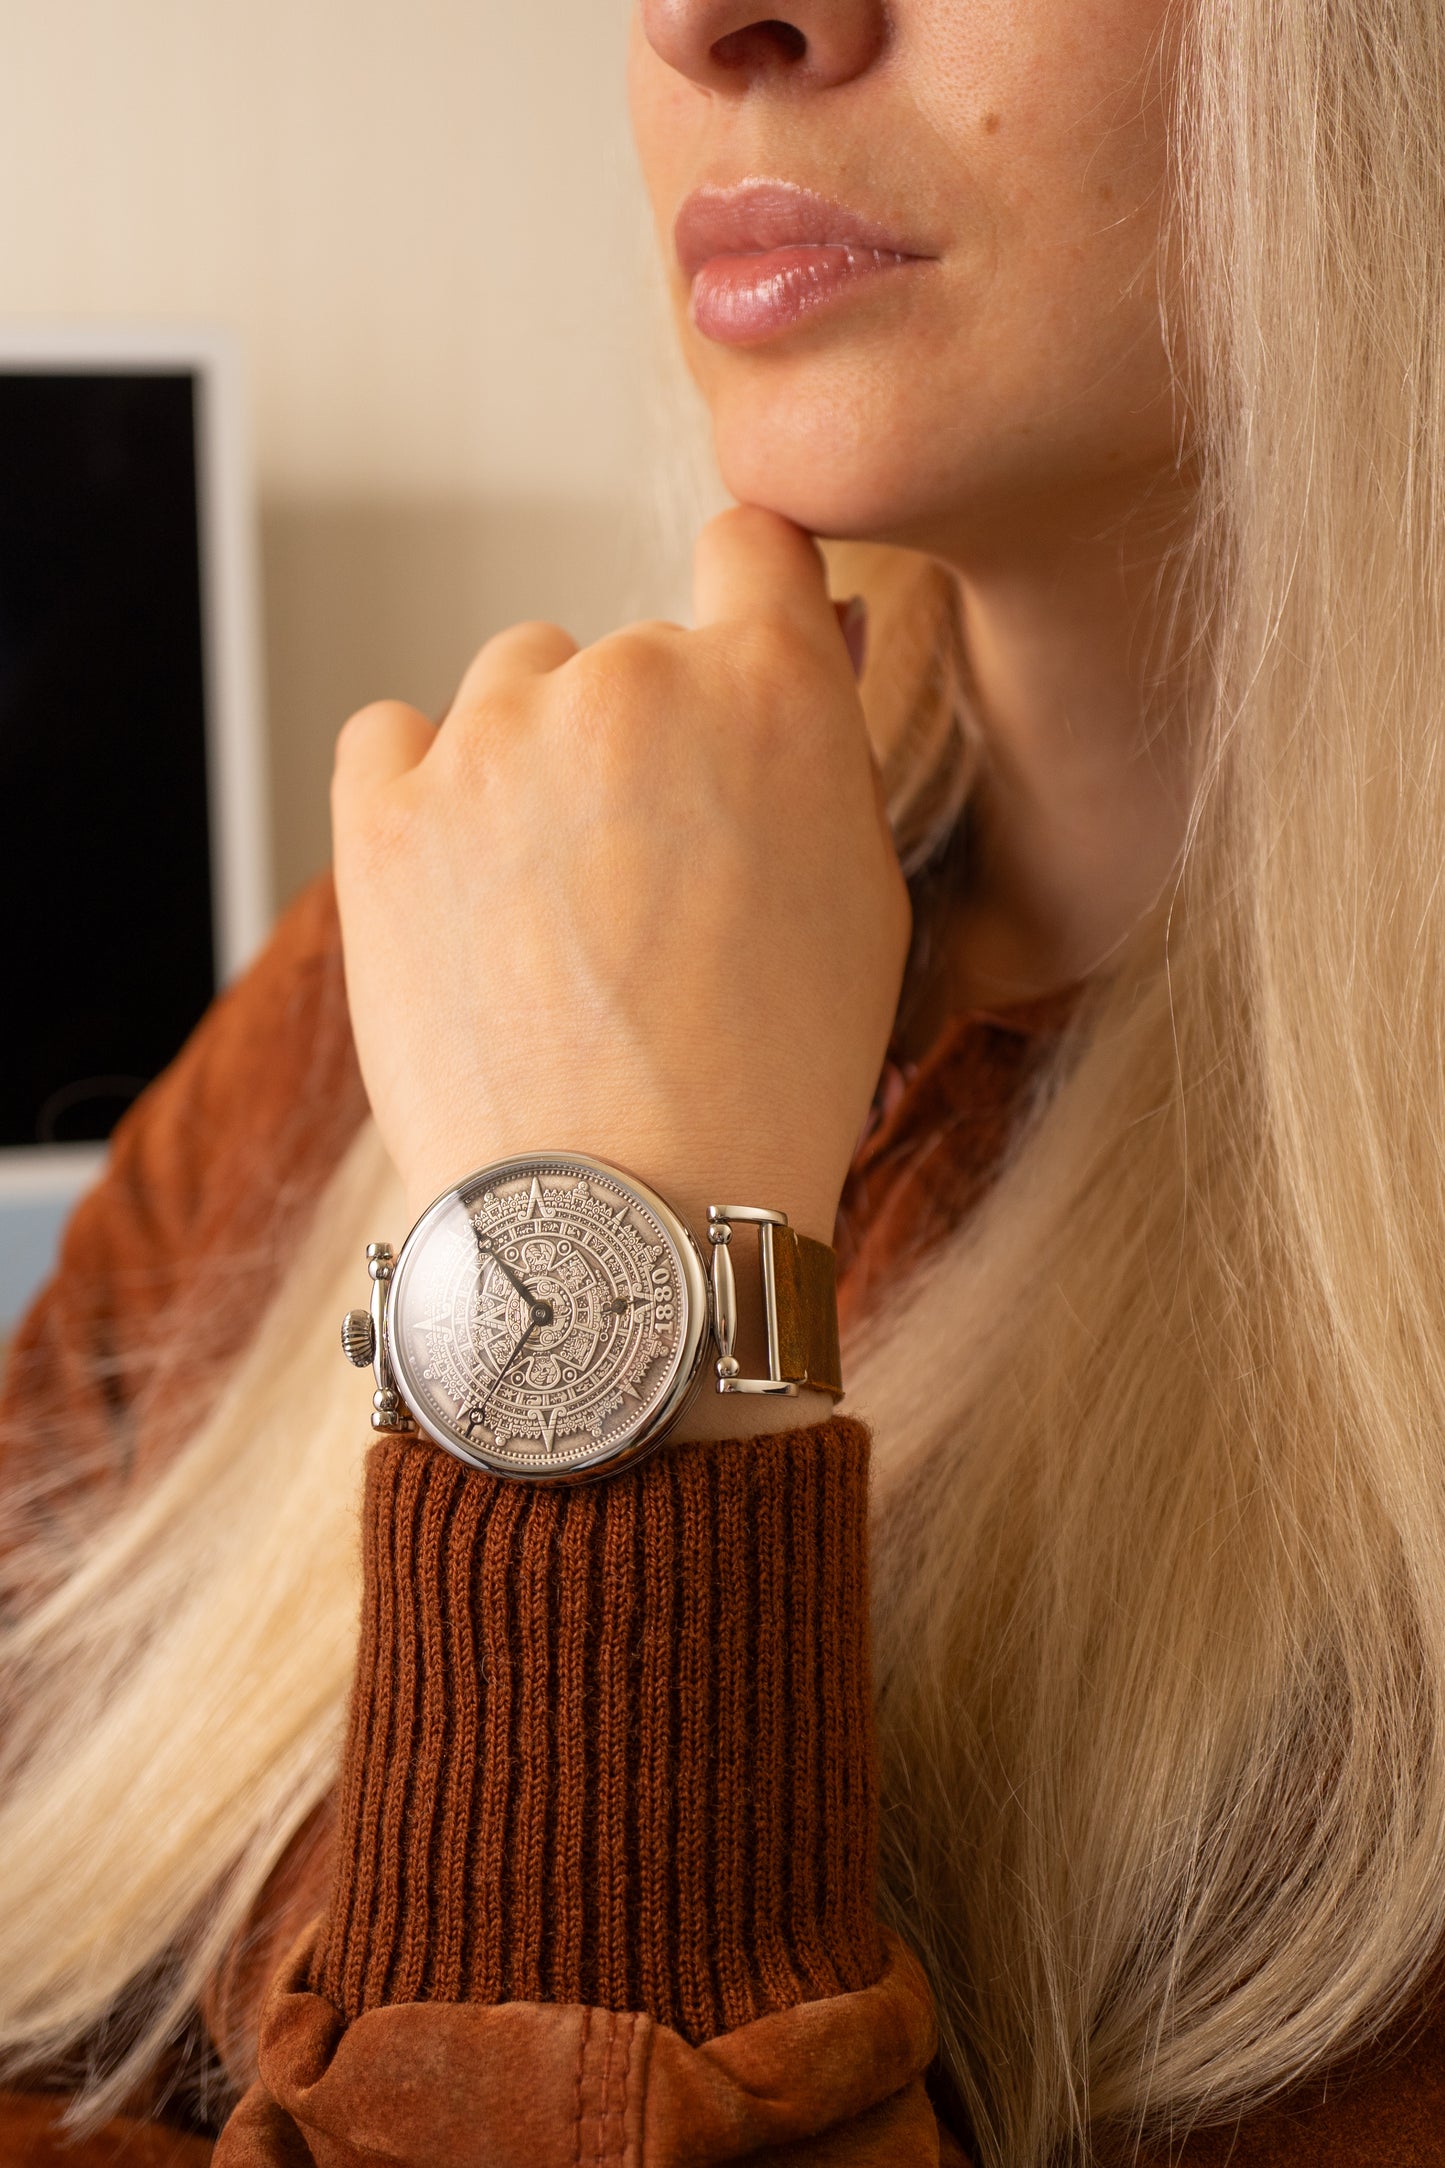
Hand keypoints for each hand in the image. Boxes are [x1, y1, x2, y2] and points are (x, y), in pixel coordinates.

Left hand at [331, 508, 910, 1265]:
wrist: (626, 1216)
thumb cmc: (771, 1077)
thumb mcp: (861, 897)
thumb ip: (821, 741)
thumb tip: (801, 627)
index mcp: (765, 686)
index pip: (750, 544)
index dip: (746, 606)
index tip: (730, 678)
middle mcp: (627, 680)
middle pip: (626, 650)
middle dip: (645, 737)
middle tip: (653, 877)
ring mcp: (490, 744)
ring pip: (513, 686)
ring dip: (535, 761)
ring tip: (557, 907)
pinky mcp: (382, 815)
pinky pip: (390, 736)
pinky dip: (422, 788)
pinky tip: (463, 883)